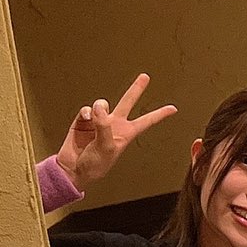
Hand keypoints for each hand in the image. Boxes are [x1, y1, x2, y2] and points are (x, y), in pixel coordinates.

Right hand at [56, 74, 176, 191]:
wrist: (73, 170)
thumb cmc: (95, 165)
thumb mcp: (106, 147)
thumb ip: (104, 125)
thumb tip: (99, 106)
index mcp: (126, 133)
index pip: (146, 121)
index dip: (159, 115)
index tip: (173, 108)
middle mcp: (114, 125)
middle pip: (127, 102)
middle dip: (136, 89)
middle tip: (145, 76)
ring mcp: (98, 122)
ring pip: (103, 104)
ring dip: (99, 107)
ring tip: (95, 117)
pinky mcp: (83, 121)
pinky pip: (87, 109)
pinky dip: (87, 112)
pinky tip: (87, 117)